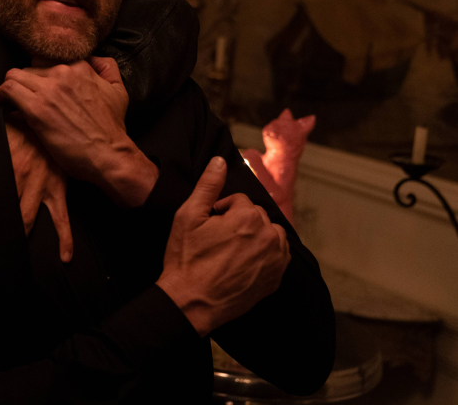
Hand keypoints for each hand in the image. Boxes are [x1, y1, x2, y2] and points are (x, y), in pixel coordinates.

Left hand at [0, 56, 156, 207]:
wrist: (109, 155)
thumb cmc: (111, 129)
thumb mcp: (118, 90)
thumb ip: (107, 67)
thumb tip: (93, 58)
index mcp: (80, 66)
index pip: (47, 56)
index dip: (38, 69)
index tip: (34, 82)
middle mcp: (63, 72)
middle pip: (29, 66)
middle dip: (24, 81)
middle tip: (21, 96)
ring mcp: (49, 89)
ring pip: (14, 75)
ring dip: (9, 87)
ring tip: (7, 100)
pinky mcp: (36, 108)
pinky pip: (7, 90)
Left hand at [0, 110, 72, 262]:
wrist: (50, 117)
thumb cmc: (17, 125)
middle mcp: (19, 176)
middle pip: (2, 211)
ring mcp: (40, 184)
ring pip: (27, 219)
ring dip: (18, 238)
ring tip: (10, 256)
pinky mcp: (58, 189)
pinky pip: (62, 218)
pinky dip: (65, 239)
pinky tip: (64, 257)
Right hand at [157, 157, 290, 336]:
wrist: (191, 302)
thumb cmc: (186, 259)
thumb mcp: (188, 217)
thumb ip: (207, 186)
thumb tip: (220, 161)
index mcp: (248, 217)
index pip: (239, 201)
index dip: (220, 211)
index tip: (208, 227)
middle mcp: (268, 236)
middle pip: (256, 216)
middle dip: (239, 223)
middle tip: (216, 241)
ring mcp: (275, 260)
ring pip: (270, 234)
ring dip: (255, 237)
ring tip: (231, 251)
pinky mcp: (276, 279)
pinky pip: (277, 256)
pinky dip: (265, 255)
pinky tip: (243, 263)